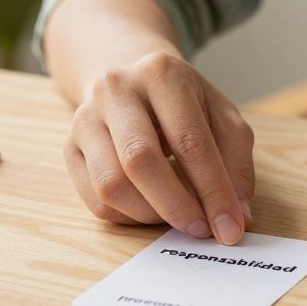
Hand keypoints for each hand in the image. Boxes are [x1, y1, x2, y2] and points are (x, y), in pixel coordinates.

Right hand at [64, 52, 253, 243]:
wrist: (131, 82)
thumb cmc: (183, 105)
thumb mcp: (221, 118)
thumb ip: (236, 164)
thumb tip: (237, 218)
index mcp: (162, 74)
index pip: (189, 141)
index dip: (213, 190)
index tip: (230, 227)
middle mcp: (116, 90)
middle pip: (140, 161)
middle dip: (177, 206)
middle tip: (201, 230)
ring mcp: (86, 118)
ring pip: (111, 185)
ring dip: (150, 215)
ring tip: (176, 216)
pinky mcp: (69, 147)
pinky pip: (94, 199)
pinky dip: (127, 217)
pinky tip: (150, 209)